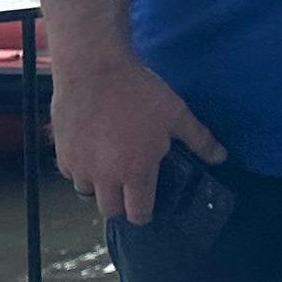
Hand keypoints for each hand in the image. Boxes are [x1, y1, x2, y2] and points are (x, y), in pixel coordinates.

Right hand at [51, 48, 220, 222]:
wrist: (93, 68)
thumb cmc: (138, 92)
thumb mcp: (177, 114)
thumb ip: (199, 140)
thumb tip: (221, 157)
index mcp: (135, 172)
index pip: (138, 214)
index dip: (145, 214)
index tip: (148, 206)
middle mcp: (104, 176)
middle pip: (110, 210)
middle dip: (121, 204)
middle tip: (130, 186)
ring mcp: (79, 166)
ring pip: (87, 192)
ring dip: (99, 186)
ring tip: (110, 166)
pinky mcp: (60, 151)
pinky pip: (70, 172)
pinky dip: (80, 168)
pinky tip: (91, 151)